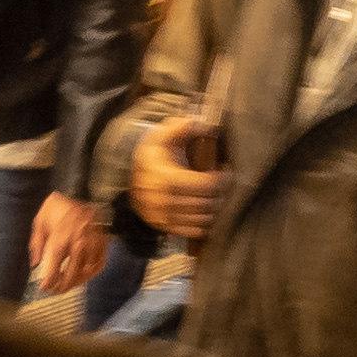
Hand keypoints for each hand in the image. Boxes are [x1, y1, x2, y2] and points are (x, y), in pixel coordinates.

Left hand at [27, 191, 109, 296]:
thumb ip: (36, 244)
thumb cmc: (58, 208)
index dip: (49, 280)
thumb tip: (35, 264)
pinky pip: (98, 265)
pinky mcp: (102, 244)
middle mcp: (78, 244)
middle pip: (71, 274)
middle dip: (62, 286)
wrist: (83, 191)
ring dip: (76, 282)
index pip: (54, 265)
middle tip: (55, 291)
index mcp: (61, 238)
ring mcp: (93, 245)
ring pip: (86, 272)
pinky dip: (90, 274)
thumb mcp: (40, 221)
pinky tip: (83, 276)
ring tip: (67, 286)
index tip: (44, 288)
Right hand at [130, 117, 225, 240]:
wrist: (130, 177)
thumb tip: (204, 124)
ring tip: (216, 196)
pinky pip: (192, 232)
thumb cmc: (153, 155)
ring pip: (201, 219)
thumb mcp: (161, 136)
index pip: (203, 185)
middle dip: (220, 194)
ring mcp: (162, 216)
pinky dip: (204, 223)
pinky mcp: (163, 227)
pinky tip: (206, 210)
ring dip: (214, 209)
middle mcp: (162, 200)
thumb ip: (180, 127)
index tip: (226, 171)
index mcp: (165, 178)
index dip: (221, 180)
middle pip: (205, 203)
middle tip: (225, 185)